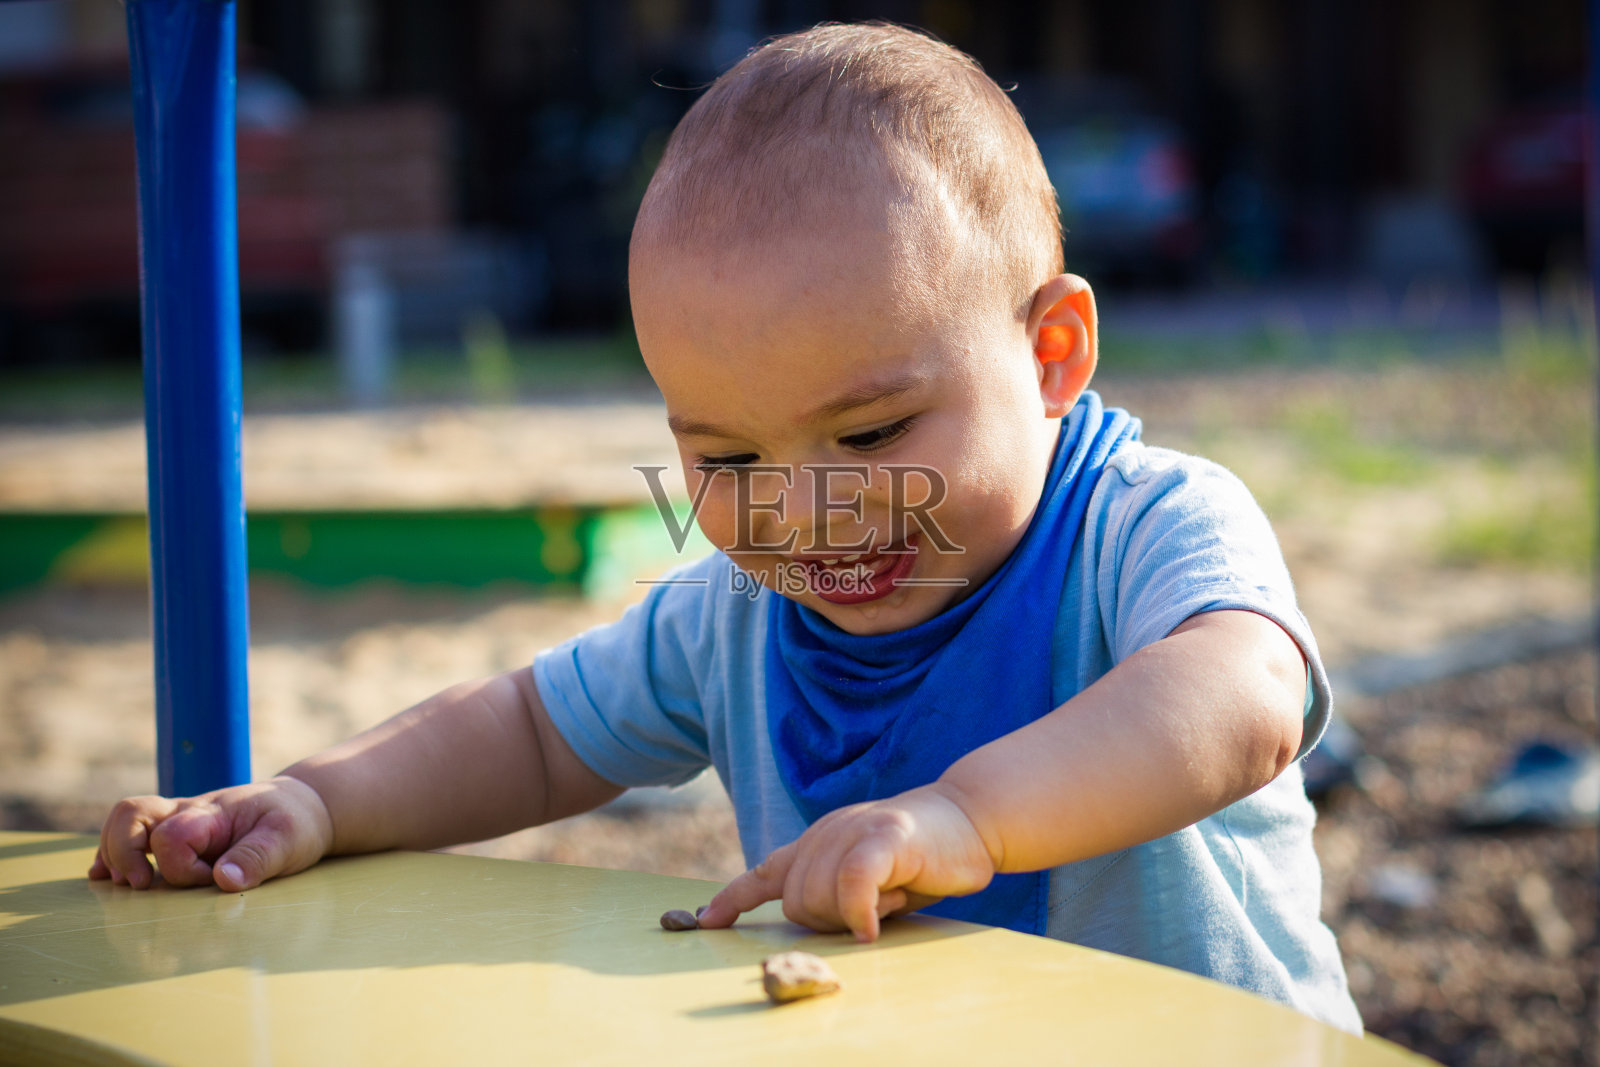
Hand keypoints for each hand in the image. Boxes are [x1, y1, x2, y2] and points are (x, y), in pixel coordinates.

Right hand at [88, 775, 333, 891]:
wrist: (302, 807)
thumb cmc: (295, 822)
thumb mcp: (289, 840)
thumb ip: (257, 858)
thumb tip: (223, 880)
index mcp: (212, 814)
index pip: (173, 837)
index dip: (182, 868)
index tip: (211, 880)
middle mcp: (187, 812)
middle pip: (133, 814)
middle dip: (125, 853)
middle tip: (140, 885)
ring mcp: (177, 820)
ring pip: (125, 820)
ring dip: (114, 851)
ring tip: (122, 882)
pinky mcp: (175, 833)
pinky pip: (131, 832)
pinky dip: (113, 853)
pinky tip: (106, 875)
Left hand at [696, 783, 998, 941]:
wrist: (972, 819)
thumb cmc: (922, 858)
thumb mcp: (867, 876)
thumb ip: (834, 892)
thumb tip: (811, 921)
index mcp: (818, 842)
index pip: (764, 872)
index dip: (734, 899)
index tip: (708, 923)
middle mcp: (826, 832)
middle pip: (798, 904)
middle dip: (832, 921)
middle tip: (878, 905)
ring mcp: (852, 830)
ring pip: (822, 898)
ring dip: (858, 913)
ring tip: (894, 891)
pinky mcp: (883, 837)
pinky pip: (852, 883)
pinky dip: (860, 910)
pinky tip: (873, 923)